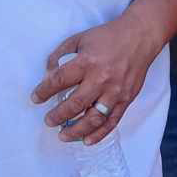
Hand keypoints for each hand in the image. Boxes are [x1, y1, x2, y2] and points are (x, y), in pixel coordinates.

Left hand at [32, 17, 163, 144]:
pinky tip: (86, 141)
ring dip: (76, 130)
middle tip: (49, 121)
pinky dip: (99, 134)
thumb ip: (61, 53)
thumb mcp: (80, 38)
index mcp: (87, 62)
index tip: (36, 98)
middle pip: (74, 104)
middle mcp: (101, 79)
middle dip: (58, 116)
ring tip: (63, 136)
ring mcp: (115, 91)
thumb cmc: (109, 36)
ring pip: (93, 119)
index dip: (44, 91)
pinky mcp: (126, 99)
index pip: (59, 81)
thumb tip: (48, 72)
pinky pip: (112, 121)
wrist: (140, 36)